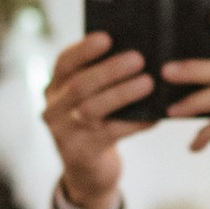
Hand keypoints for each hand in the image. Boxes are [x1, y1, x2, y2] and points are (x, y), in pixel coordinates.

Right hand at [42, 32, 142, 208]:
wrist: (86, 171)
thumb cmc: (95, 123)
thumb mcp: (88, 100)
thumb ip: (101, 80)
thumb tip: (138, 52)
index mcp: (55, 88)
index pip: (64, 63)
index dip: (84, 49)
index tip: (107, 37)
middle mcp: (54, 109)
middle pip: (80, 84)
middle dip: (110, 70)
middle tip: (138, 58)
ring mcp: (66, 132)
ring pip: (93, 109)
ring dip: (122, 93)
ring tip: (148, 83)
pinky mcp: (83, 153)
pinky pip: (112, 133)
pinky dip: (135, 123)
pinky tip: (154, 116)